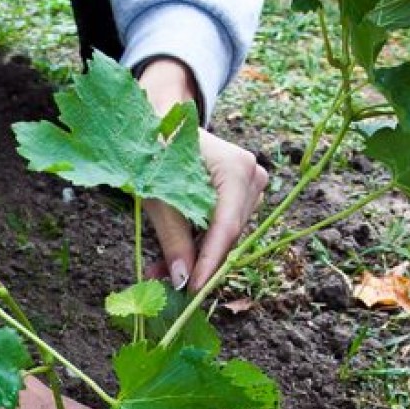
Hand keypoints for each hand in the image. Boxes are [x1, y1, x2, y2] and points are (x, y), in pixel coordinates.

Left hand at [136, 59, 268, 292]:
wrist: (162, 119)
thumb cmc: (157, 148)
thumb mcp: (158, 195)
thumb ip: (172, 237)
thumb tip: (182, 280)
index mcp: (236, 167)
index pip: (227, 226)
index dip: (210, 261)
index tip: (193, 289)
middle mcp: (252, 176)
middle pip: (227, 234)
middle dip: (196, 261)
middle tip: (162, 281)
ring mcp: (251, 185)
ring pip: (224, 235)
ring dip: (193, 254)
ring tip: (159, 268)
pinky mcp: (242, 195)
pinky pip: (222, 228)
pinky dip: (196, 243)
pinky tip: (172, 256)